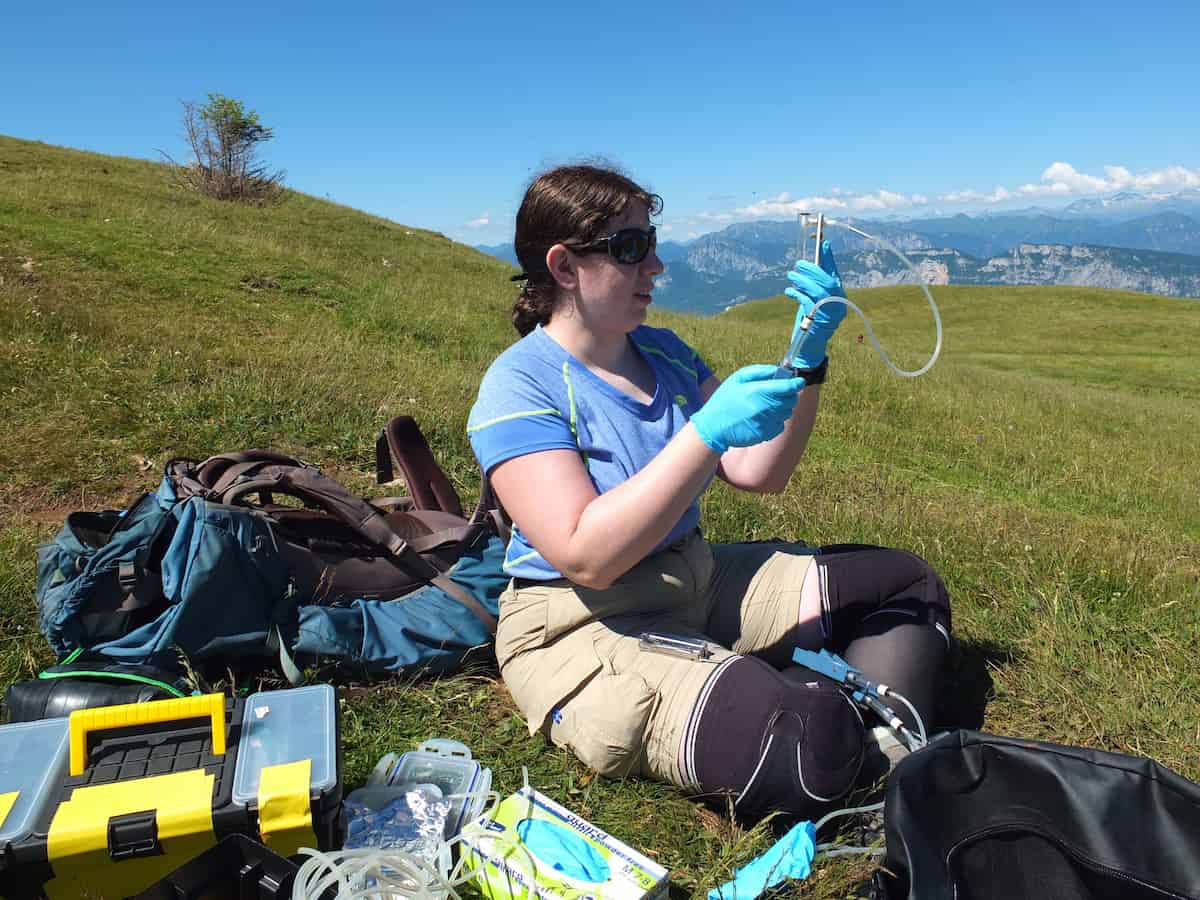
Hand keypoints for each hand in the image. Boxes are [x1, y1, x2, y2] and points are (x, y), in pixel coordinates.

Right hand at [691, 364, 805, 453]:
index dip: (796, 383)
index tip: (799, 381)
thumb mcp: (737, 378)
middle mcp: (764, 408)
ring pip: (786, 413)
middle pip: (790, 401)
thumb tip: (779, 370)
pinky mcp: (765, 434)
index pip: (787, 387)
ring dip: (782, 408)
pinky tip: (763, 417)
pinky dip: (776, 420)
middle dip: (789, 395)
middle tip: (778, 392)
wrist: (712, 427)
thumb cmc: (724, 400)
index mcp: (757, 391)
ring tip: (766, 405)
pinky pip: (780, 425)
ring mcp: (765, 422)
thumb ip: (760, 371)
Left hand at [785, 240, 847, 368]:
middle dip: (812, 270)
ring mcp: (831, 314)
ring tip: (791, 275)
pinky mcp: (819, 321)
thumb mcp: (813, 298)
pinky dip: (797, 294)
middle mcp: (839, 304)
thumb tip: (811, 263)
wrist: (809, 346)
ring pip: (818, 291)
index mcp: (839, 296)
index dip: (829, 259)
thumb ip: (814, 283)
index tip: (823, 243)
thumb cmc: (810, 319)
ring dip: (803, 281)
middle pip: (827, 281)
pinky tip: (789, 291)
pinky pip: (808, 302)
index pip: (834, 274)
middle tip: (798, 264)